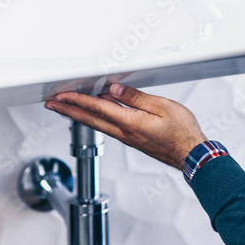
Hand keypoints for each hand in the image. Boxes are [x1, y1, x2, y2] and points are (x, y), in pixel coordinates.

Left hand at [45, 83, 207, 168]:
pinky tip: (93, 115)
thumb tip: (114, 90)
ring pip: (97, 124)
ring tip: (65, 108)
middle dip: (68, 110)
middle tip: (51, 104)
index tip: (61, 95)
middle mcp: (125, 133)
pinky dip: (95, 119)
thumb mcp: (161, 106)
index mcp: (130, 123)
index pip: (97, 108)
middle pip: (90, 119)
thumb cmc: (182, 132)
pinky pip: (108, 127)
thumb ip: (135, 98)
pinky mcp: (133, 140)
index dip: (77, 100)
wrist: (192, 155)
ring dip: (78, 115)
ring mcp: (128, 138)